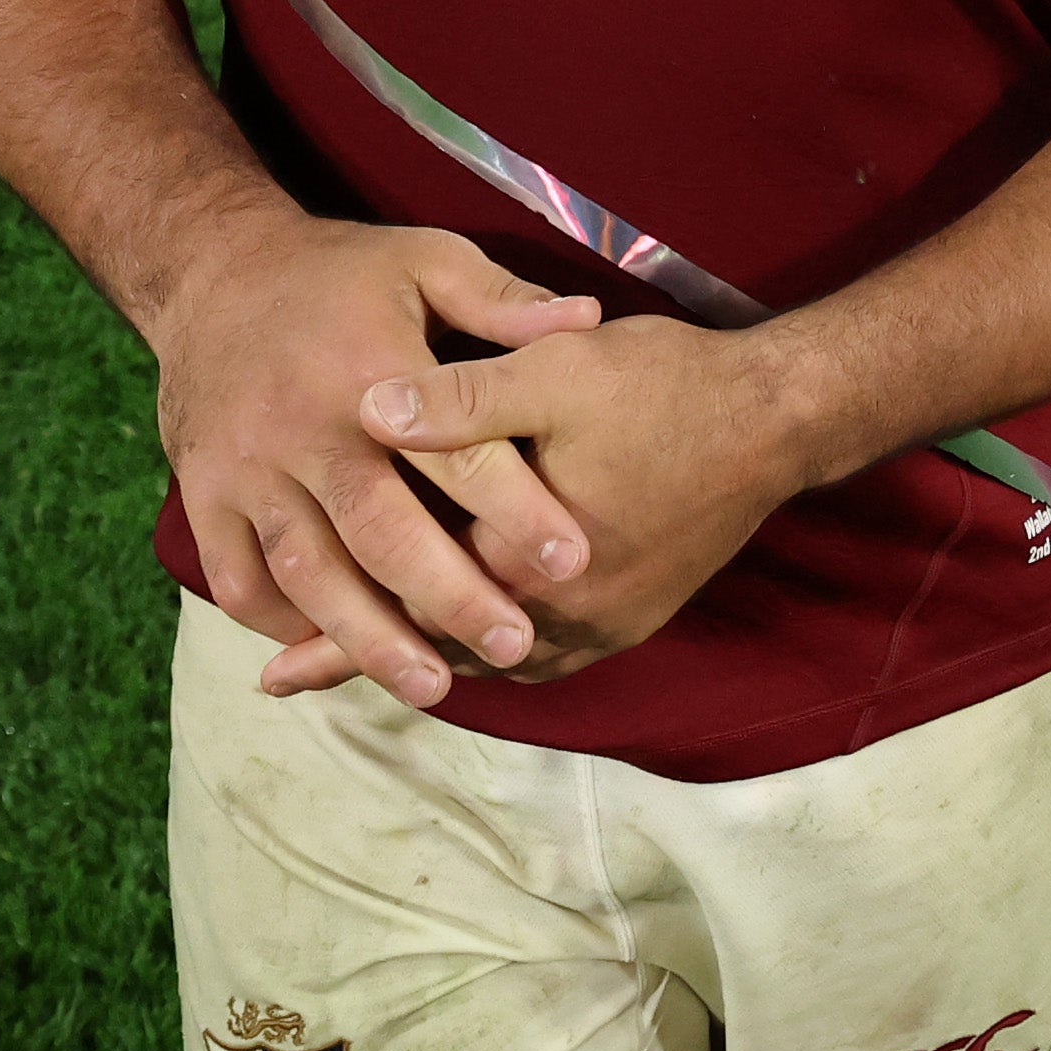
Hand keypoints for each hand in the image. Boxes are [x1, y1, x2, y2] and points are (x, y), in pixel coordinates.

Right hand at [143, 211, 602, 708]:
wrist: (209, 273)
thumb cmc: (340, 273)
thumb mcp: (425, 260)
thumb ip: (503, 301)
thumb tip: (589, 317)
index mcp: (365, 367)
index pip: (450, 449)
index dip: (513, 506)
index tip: (573, 559)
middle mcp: (301, 427)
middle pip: (376, 529)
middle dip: (449, 595)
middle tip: (517, 645)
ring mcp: (244, 469)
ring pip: (306, 570)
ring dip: (368, 635)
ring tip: (434, 686)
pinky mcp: (204, 497)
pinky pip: (239, 579)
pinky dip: (283, 625)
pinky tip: (336, 653)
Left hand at [318, 315, 812, 679]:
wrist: (777, 419)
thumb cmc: (663, 387)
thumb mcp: (552, 373)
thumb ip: (457, 402)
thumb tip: (364, 408)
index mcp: (529, 563)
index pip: (413, 606)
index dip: (338, 625)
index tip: (272, 660)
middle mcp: (565, 617)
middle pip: (443, 649)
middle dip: (366, 659)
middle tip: (289, 678)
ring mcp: (604, 626)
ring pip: (494, 660)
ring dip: (429, 656)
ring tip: (367, 663)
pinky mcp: (632, 618)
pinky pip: (542, 653)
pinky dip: (490, 651)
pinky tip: (466, 638)